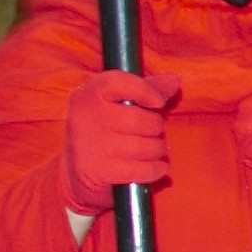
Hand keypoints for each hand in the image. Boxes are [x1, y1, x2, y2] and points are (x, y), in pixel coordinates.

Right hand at [58, 70, 179, 215]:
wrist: (77, 170)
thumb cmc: (106, 129)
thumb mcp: (118, 104)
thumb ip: (147, 88)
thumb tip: (174, 80)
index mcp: (87, 94)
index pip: (118, 82)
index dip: (145, 90)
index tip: (158, 102)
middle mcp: (86, 117)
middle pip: (144, 120)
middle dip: (156, 129)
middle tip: (148, 133)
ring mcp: (91, 145)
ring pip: (148, 146)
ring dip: (156, 150)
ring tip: (148, 150)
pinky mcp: (100, 171)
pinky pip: (146, 169)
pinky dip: (156, 169)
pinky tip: (152, 166)